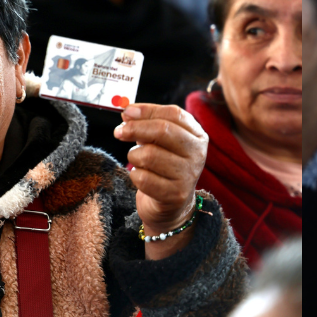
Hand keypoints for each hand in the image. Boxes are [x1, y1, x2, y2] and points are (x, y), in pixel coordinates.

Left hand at [114, 103, 207, 257]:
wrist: (170, 206)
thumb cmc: (162, 166)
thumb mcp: (159, 142)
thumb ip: (147, 124)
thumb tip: (127, 113)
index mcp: (197, 135)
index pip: (173, 114)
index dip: (148, 110)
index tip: (126, 112)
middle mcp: (198, 154)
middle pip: (163, 131)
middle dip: (136, 128)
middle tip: (119, 132)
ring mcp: (188, 175)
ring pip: (149, 155)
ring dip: (134, 156)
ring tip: (137, 161)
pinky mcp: (175, 195)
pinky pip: (143, 178)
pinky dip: (135, 176)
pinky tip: (141, 178)